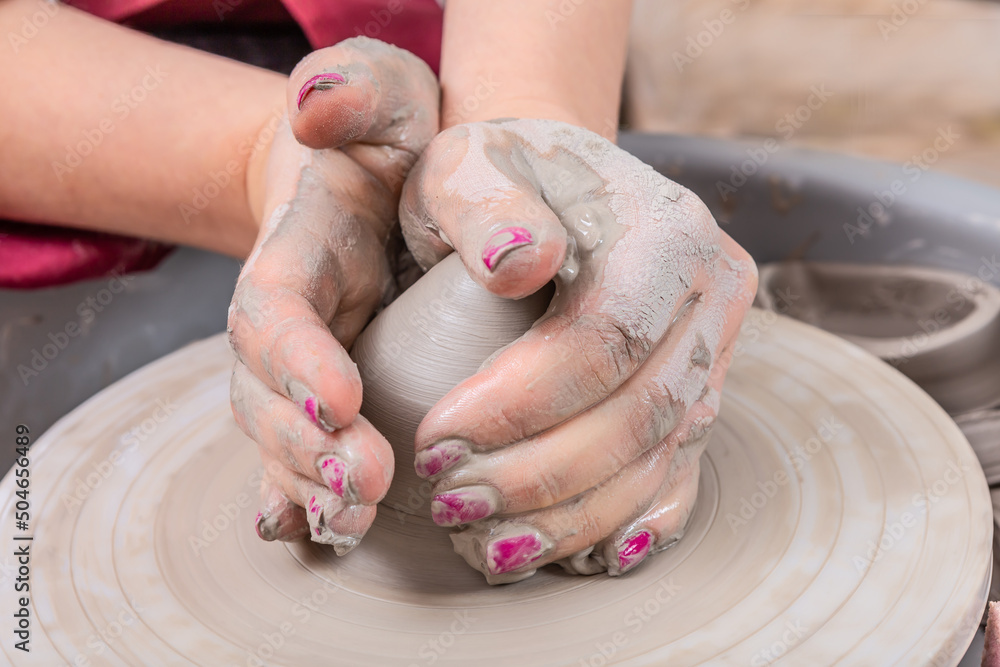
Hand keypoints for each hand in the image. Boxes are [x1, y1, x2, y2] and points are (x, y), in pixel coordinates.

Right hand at [227, 38, 438, 552]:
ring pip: (282, 438)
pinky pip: (303, 454)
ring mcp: (303, 365)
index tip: (340, 398)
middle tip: (363, 483)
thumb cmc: (389, 136)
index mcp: (297, 250)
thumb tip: (318, 108)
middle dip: (305, 445)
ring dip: (311, 484)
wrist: (384, 180)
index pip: (274, 308)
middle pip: (266, 393)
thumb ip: (354, 89)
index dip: (296, 358)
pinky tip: (322, 533)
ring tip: (352, 522)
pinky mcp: (332, 396)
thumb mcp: (383, 95)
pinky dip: (306, 497)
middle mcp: (290, 319)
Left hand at [400, 119, 756, 582]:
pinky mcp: (702, 391)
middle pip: (640, 412)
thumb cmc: (497, 176)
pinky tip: (577, 554)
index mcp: (663, 230)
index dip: (521, 404)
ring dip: (573, 515)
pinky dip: (628, 521)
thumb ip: (484, 202)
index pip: (604, 338)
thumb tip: (519, 264)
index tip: (437, 440)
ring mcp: (715, 348)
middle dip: (541, 475)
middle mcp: (709, 293)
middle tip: (452, 502)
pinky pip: (680, 473)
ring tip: (489, 543)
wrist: (554, 184)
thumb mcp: (468, 165)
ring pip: (659, 457)